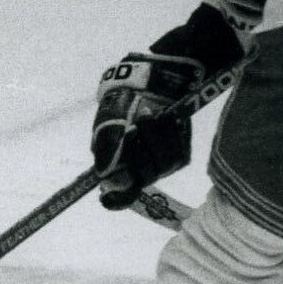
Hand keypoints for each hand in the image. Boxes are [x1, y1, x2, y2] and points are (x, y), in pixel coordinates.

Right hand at [90, 53, 202, 209]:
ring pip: (162, 164)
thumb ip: (103, 150)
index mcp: (119, 167)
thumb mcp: (106, 125)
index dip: (116, 199)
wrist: (151, 84)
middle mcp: (140, 170)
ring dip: (154, 137)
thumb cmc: (123, 105)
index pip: (120, 195)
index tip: (107, 198)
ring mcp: (161, 165)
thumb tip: (102, 176)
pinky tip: (164, 118)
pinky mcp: (180, 155)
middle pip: (143, 176)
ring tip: (147, 115)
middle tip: (133, 127)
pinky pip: (177, 153)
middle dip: (139, 150)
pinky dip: (169, 134)